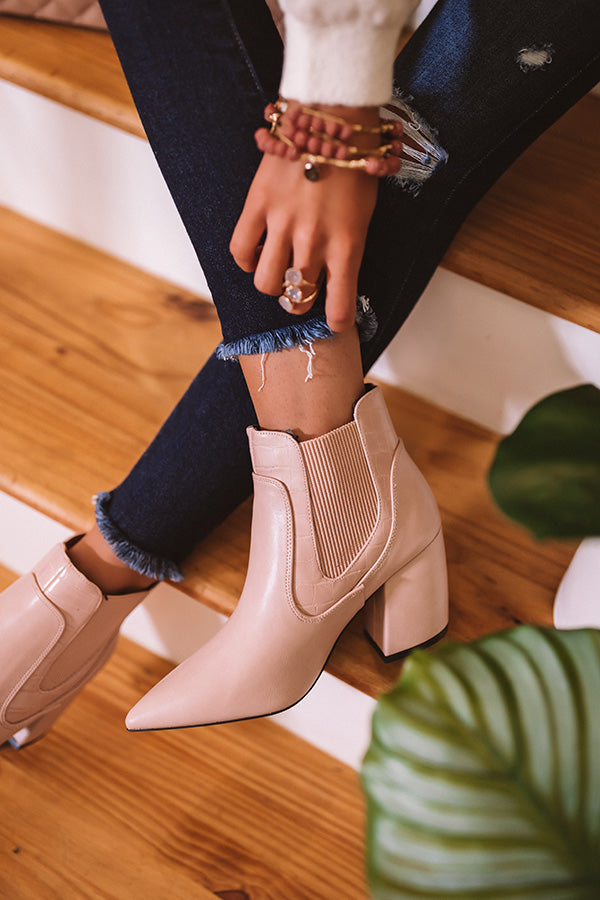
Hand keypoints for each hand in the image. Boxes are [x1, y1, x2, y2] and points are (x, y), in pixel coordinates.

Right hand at [230, 106, 379, 332]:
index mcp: (347, 246)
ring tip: (278, 271)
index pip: (339, 307)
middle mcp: (314, 242)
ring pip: (266, 282)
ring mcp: (282, 224)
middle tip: (302, 291)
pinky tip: (256, 253)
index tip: (336, 320)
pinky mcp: (257, 205)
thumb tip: (333, 279)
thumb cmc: (356, 165)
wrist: (333, 116)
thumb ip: (348, 249)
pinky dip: (247, 260)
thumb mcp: (365, 213)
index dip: (338, 321)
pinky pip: (240, 250)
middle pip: (297, 299)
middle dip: (300, 303)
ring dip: (273, 284)